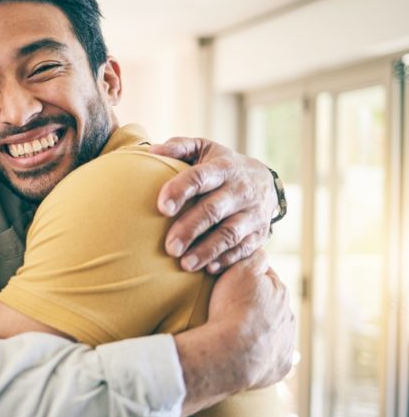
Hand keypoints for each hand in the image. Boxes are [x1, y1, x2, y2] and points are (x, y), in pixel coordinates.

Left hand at [149, 137, 276, 272]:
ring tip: (185, 264)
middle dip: (190, 228)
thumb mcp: (205, 150)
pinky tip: (209, 270)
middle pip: (213, 210)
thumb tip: (152, 150)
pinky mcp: (260, 233)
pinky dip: (227, 260)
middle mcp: (240, 190)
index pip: (200, 177)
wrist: (264, 182)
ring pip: (230, 233)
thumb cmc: (221, 167)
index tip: (162, 208)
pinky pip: (245, 249)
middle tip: (169, 247)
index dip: (180, 191)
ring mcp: (252, 213)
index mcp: (223, 168)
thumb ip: (180, 147)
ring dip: (207, 250)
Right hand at [208, 249, 294, 390]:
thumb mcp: (239, 271)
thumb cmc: (232, 310)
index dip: (248, 278)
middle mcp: (289, 317)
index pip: (266, 278)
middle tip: (230, 309)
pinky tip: (243, 354)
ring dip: (259, 330)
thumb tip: (260, 249)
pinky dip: (259, 354)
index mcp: (280, 292)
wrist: (231, 354)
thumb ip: (253, 257)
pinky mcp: (281, 365)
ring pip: (273, 331)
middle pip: (271, 306)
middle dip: (256, 305)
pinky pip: (270, 357)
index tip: (232, 283)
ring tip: (235, 334)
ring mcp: (286, 343)